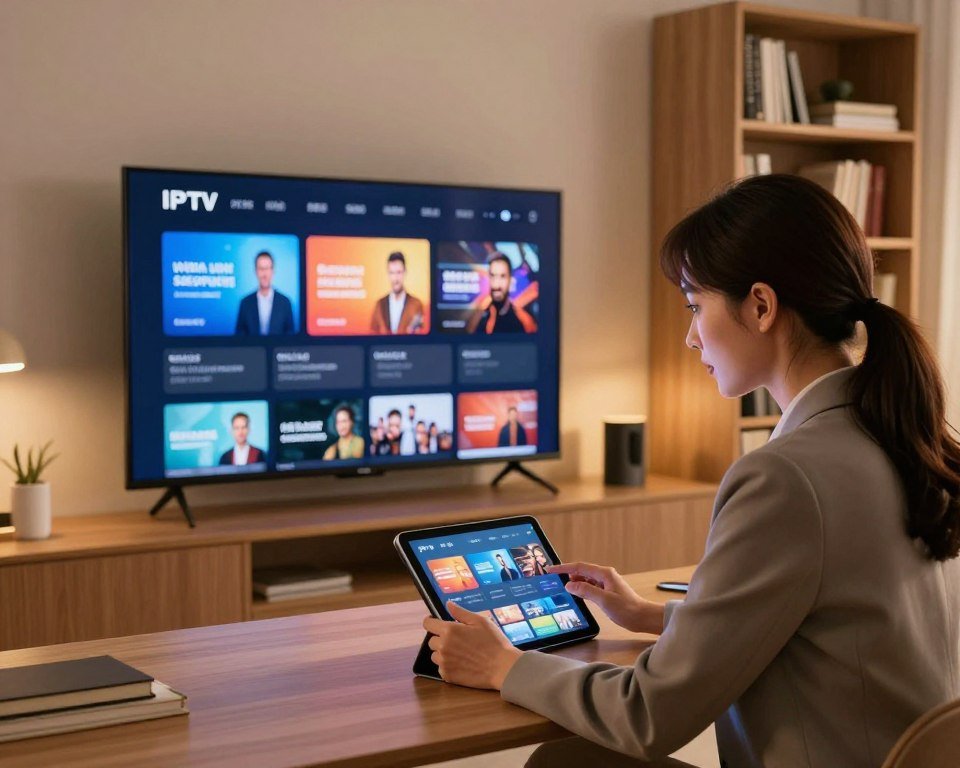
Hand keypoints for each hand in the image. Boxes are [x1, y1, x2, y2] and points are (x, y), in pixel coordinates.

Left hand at [422, 601, 522, 689]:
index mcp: (449, 630)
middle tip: (457, 640)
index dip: (432, 622)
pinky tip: (463, 664)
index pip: (427, 623)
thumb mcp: (480, 621)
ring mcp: (444, 662)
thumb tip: (448, 604)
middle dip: (441, 638)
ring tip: (461, 653)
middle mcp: (443, 646)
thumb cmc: (493, 642)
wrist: (502, 667)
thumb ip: (460, 612)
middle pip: (431, 640)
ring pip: (435, 655)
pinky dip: (448, 665)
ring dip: (443, 653)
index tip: (438, 624)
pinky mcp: (447, 676)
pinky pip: (441, 668)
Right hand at [547, 562, 664, 634]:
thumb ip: (586, 590)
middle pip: (582, 572)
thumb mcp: (604, 600)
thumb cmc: (627, 609)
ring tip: (562, 588)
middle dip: (567, 574)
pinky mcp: (607, 592)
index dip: (563, 568)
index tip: (551, 569)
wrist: (643, 617)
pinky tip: (576, 595)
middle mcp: (605, 576)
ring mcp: (606, 584)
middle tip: (553, 580)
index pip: (579, 567)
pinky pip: (591, 587)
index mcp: (604, 574)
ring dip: (575, 583)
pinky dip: (582, 589)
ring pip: (586, 580)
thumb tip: (569, 584)